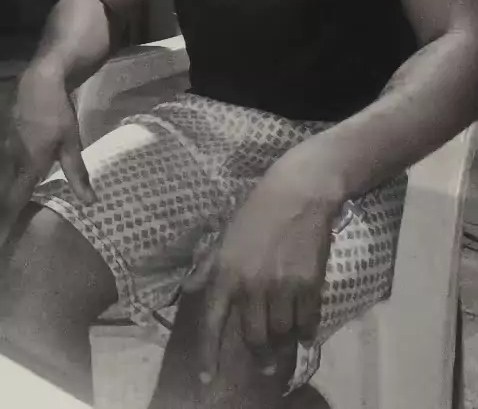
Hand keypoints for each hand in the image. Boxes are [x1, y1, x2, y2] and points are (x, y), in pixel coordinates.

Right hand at [0, 64, 95, 244]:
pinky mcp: (5, 138)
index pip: (13, 203)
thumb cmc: (57, 115)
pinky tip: (14, 182)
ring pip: (3, 179)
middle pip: (4, 194)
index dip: (6, 225)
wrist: (39, 82)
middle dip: (4, 214)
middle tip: (5, 234)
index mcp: (27, 166)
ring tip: (9, 214)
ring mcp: (5, 148)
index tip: (2, 243)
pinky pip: (4, 164)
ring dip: (6, 196)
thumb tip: (90, 202)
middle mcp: (10, 160)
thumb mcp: (71, 144)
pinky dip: (8, 178)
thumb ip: (77, 175)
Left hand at [184, 154, 339, 382]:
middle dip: (259, 356)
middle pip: (254, 337)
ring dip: (283, 346)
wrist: (298, 193)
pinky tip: (305, 335)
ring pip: (281, 333)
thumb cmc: (257, 211)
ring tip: (285, 352)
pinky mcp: (308, 285)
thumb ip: (208, 267)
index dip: (209, 355)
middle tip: (264, 366)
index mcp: (226, 274)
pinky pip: (307, 321)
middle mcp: (251, 286)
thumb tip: (187, 289)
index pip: (212, 323)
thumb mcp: (226, 236)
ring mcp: (281, 287)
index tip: (209, 380)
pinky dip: (306, 332)